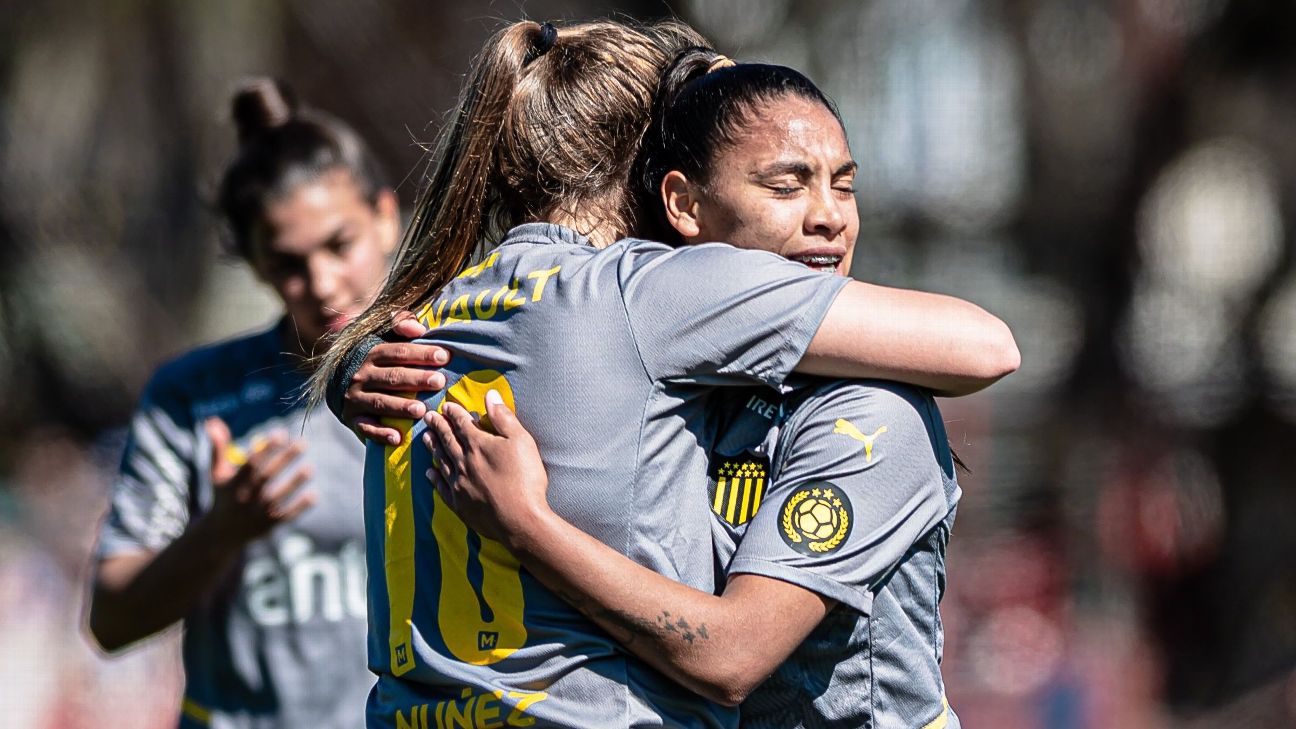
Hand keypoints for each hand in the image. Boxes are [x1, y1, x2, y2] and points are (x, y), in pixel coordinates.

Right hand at [202, 417, 316, 544]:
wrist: (221, 534)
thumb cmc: (224, 496)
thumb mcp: (218, 474)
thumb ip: (219, 449)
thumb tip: (213, 422)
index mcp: (232, 484)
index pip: (250, 463)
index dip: (265, 449)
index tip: (281, 433)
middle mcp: (243, 499)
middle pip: (266, 477)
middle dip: (284, 459)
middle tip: (302, 443)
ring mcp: (255, 514)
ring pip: (277, 498)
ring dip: (294, 483)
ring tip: (309, 469)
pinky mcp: (267, 527)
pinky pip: (285, 516)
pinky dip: (299, 507)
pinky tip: (313, 496)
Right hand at [343, 311, 451, 444]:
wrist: (340, 383)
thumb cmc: (376, 360)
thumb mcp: (384, 337)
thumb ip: (401, 326)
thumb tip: (418, 328)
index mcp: (372, 354)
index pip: (399, 352)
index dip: (422, 353)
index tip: (444, 356)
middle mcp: (362, 375)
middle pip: (393, 376)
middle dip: (417, 379)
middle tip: (439, 382)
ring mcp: (356, 398)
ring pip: (380, 402)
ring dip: (401, 407)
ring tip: (421, 410)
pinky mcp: (352, 418)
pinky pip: (366, 427)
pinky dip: (380, 433)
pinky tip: (397, 438)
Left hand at [422, 390, 549, 545]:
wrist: (520, 520)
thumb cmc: (525, 478)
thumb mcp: (521, 440)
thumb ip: (503, 417)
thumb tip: (490, 395)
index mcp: (478, 445)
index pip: (461, 424)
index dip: (453, 413)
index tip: (445, 406)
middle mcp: (463, 462)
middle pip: (447, 440)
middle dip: (438, 427)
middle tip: (428, 417)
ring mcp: (459, 484)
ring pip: (441, 461)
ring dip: (433, 448)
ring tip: (426, 438)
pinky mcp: (460, 504)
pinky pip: (442, 488)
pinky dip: (434, 478)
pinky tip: (429, 473)